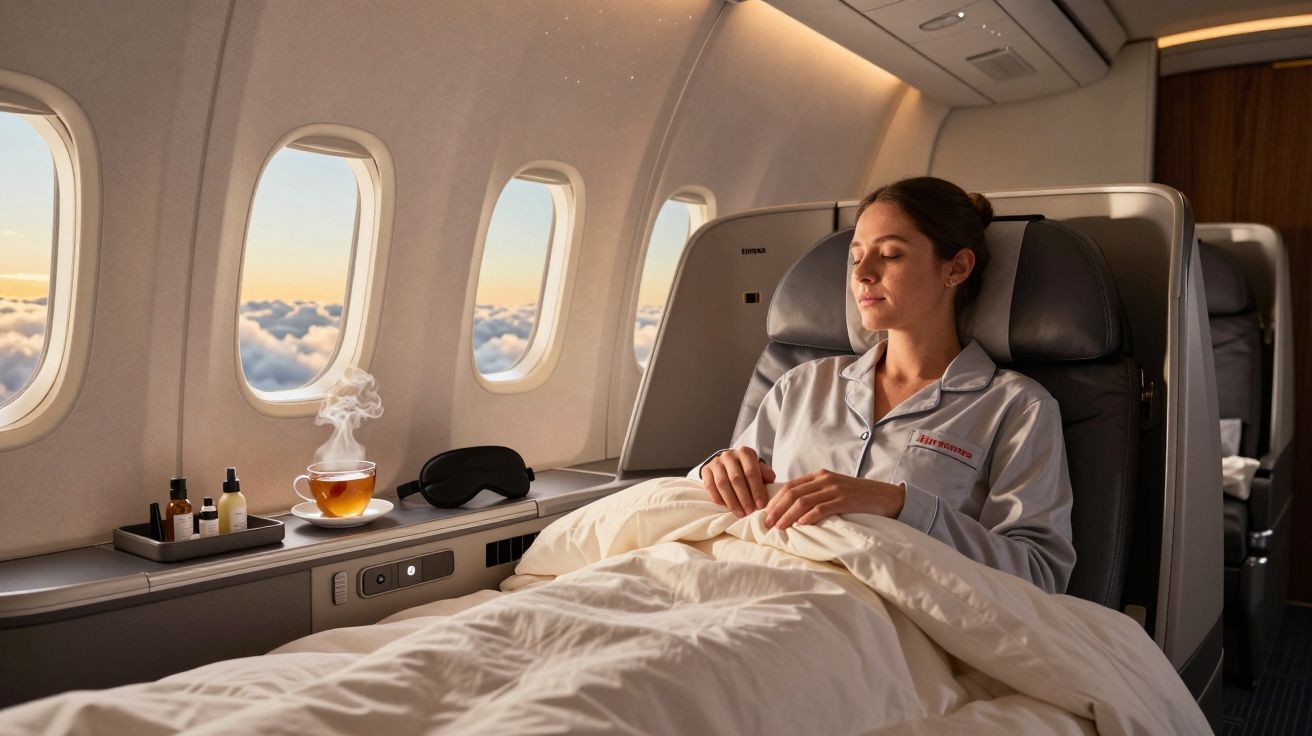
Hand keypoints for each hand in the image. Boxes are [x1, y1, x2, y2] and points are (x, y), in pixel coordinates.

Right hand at [701, 447, 776, 516]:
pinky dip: (718, 499)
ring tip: (740, 513)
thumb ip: (766, 475)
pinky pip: (710, 486)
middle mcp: (729, 455)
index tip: (761, 505)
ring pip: (722, 484)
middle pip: (736, 479)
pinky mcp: (705, 470)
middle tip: (750, 512)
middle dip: (744, 498)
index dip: (757, 490)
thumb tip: (770, 485)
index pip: (751, 472)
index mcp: (745, 453)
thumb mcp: (759, 468)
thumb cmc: (746, 469)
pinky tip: (726, 508)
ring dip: (732, 501)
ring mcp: (716, 462)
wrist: (727, 462)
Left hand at [764, 470, 904, 529]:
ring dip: (788, 515)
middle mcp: (825, 479)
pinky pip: (822, 508)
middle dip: (776, 508)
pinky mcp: (846, 500)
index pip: (790, 485)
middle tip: (766, 523)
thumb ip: (816, 495)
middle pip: (793, 492)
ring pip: (804, 501)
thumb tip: (792, 510)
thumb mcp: (834, 491)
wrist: (887, 497)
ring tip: (778, 527)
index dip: (775, 500)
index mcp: (820, 475)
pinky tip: (800, 525)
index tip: (764, 513)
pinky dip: (808, 517)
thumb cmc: (859, 497)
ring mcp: (835, 488)